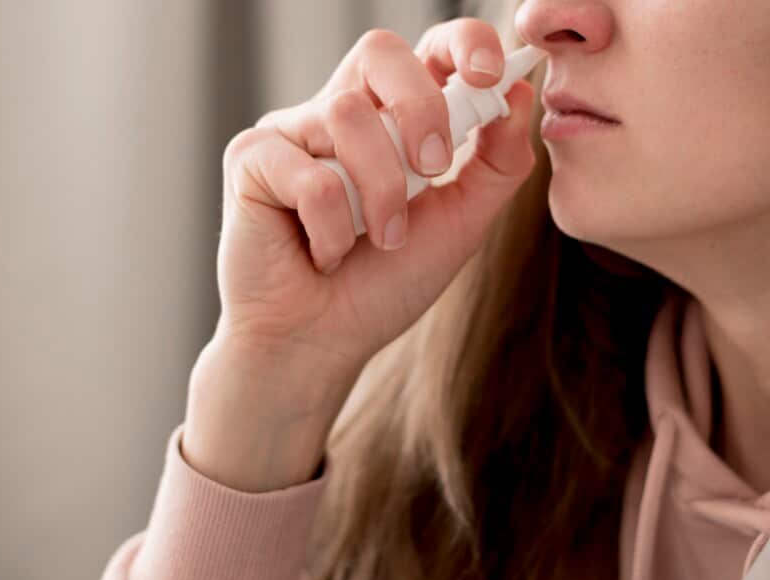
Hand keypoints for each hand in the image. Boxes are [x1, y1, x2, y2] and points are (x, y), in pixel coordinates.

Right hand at [214, 18, 538, 375]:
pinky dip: (331, 227)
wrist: (321, 346)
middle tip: (433, 168)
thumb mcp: (460, 225)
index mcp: (389, 119)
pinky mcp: (250, 160)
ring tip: (378, 240)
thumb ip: (496, 164)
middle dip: (420, 106)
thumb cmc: (382, 286)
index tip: (489, 73)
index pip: (424, 50)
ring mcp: (291, 133)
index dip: (459, 43)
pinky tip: (322, 256)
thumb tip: (518, 95)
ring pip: (348, 115)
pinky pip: (308, 173)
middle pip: (380, 52)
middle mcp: (337, 114)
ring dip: (381, 192)